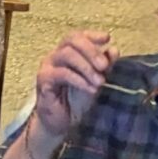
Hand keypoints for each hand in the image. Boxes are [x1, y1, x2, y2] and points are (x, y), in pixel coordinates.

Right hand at [29, 31, 114, 158]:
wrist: (63, 123)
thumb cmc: (77, 101)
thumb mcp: (96, 82)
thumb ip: (104, 66)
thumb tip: (113, 50)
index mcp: (68, 53)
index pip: (77, 36)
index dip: (92, 35)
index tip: (106, 38)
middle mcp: (56, 55)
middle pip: (71, 40)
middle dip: (91, 51)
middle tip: (104, 66)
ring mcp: (48, 66)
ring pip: (66, 54)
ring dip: (86, 67)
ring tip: (100, 82)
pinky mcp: (44, 80)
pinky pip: (62, 73)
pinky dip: (79, 80)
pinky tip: (90, 89)